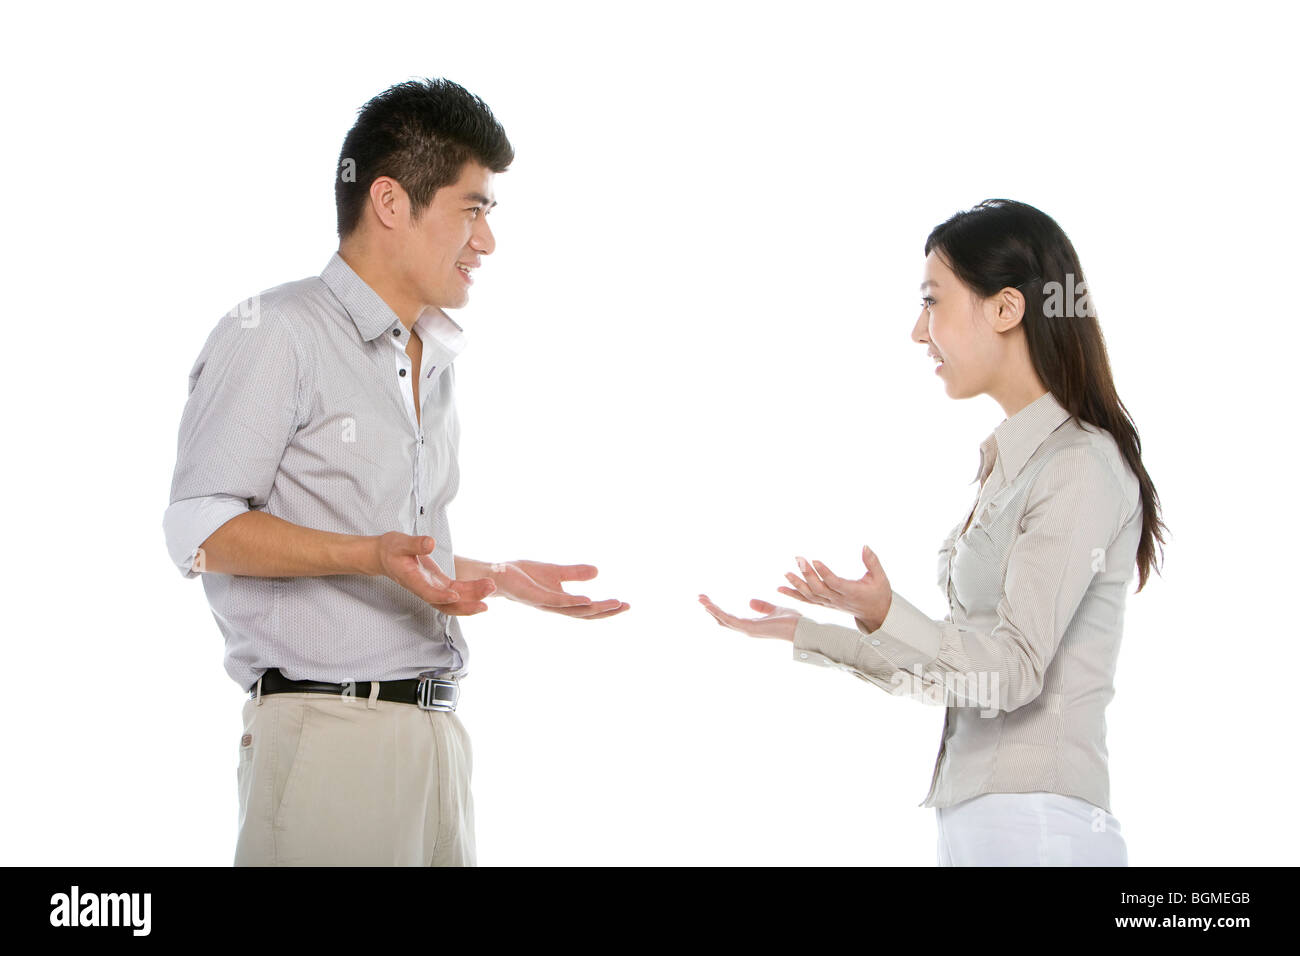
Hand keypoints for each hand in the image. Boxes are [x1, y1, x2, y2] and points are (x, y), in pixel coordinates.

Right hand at [374, 532, 494, 614]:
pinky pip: (457, 592)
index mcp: (412, 581)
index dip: (441, 597)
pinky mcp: (439, 584)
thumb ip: (415, 544)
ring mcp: (433, 588)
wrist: (385, 557)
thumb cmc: (391, 549)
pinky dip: (471, 591)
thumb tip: (431, 543)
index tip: (455, 596)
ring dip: (473, 597)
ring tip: (491, 587)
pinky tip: (486, 587)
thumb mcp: (400, 542)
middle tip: (487, 595)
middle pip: (446, 603)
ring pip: (454, 600)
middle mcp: (424, 589)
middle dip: (467, 602)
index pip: (428, 593)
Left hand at [490, 560, 628, 618]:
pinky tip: (587, 600)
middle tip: (625, 606)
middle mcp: (555, 606)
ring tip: (614, 603)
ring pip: (574, 610)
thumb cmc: (524, 576)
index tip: (625, 605)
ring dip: (595, 608)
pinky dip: (572, 602)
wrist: (497, 573)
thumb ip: (575, 574)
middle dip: (606, 611)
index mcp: (561, 603)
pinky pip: (556, 601)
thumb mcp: (555, 572)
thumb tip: (598, 572)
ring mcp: (544, 602)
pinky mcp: (533, 595)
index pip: (588, 610)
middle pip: (585, 614)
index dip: (606, 610)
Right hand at [698, 594, 799, 641]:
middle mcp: (747, 629)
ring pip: (724, 620)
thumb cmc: (792, 621)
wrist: (801, 627)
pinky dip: (719, 613)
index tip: (709, 600)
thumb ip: (763, 606)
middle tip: (700, 598)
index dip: (719, 610)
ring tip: (701, 599)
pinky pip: (730, 620)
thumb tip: (750, 601)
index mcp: (751, 625)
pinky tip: (711, 606)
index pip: (730, 618)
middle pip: (723, 620)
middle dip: (711, 609)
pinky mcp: (749, 629)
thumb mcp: (775, 609)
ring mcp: (747, 630)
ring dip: (712, 609)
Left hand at [776, 545, 891, 632]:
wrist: (875, 614)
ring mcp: (830, 603)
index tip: (814, 560)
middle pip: (818, 589)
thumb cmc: (878, 594)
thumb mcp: (880, 578)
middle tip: (798, 558)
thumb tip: (865, 546)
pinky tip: (780, 589)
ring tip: (786, 572)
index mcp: (851, 592)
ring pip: (810, 596)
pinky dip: (793, 595)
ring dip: (797, 584)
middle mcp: (838, 599)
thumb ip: (872, 562)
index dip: (824, 573)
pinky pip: (806, 600)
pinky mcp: (825, 604)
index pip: (834, 583)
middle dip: (807, 574)